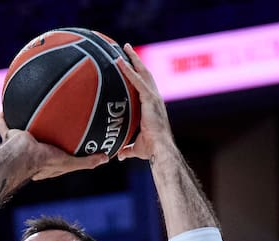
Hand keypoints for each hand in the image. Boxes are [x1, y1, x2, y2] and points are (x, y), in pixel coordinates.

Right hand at [0, 113, 108, 180]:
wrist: (21, 157)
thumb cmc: (44, 162)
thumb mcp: (69, 163)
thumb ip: (86, 161)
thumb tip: (106, 158)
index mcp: (43, 161)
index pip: (52, 152)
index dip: (58, 147)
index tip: (66, 138)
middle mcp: (30, 152)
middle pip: (36, 137)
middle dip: (40, 130)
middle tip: (47, 119)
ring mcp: (18, 144)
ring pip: (19, 130)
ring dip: (21, 121)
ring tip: (26, 107)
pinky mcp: (9, 135)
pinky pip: (4, 124)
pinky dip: (3, 117)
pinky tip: (5, 105)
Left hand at [116, 44, 173, 161]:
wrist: (160, 150)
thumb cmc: (152, 150)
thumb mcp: (136, 148)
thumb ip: (128, 149)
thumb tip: (119, 155)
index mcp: (152, 107)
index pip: (144, 86)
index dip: (138, 74)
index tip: (131, 64)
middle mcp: (155, 98)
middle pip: (145, 74)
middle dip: (137, 60)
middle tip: (127, 48)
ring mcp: (153, 97)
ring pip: (143, 73)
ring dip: (133, 59)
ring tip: (125, 47)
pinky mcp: (150, 99)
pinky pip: (137, 81)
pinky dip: (128, 71)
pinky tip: (120, 62)